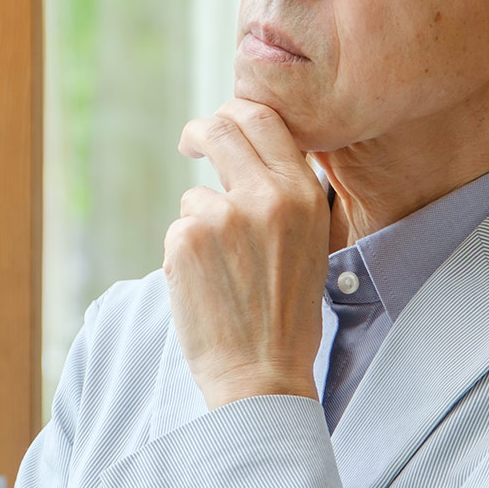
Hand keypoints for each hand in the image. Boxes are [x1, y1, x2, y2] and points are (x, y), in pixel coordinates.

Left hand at [166, 98, 329, 408]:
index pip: (266, 119)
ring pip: (195, 194)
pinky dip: (185, 253)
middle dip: (201, 131)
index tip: (223, 124)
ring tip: (223, 273)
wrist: (262, 374)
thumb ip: (285, 195)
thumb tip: (251, 153)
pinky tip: (206, 287)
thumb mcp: (310, 243)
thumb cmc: (287, 314)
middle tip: (190, 142)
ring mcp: (223, 216)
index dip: (238, 113)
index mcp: (304, 194)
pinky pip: (178, 228)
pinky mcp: (186, 239)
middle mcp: (266, 196)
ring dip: (200, 223)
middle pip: (222, 129)